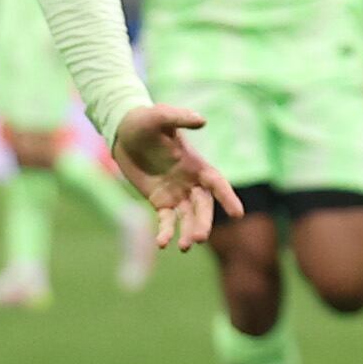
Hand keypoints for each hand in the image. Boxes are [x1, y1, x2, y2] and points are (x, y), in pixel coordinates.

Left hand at [109, 103, 241, 250]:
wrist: (124, 132)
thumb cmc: (145, 121)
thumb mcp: (160, 116)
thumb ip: (179, 118)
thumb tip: (202, 121)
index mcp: (195, 163)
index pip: (216, 183)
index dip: (228, 198)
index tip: (238, 214)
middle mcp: (190, 181)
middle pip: (203, 206)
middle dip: (203, 222)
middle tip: (200, 238)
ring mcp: (176, 193)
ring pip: (187, 218)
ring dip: (188, 232)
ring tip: (184, 247)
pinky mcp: (160, 201)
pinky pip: (166, 221)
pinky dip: (166, 232)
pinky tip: (162, 244)